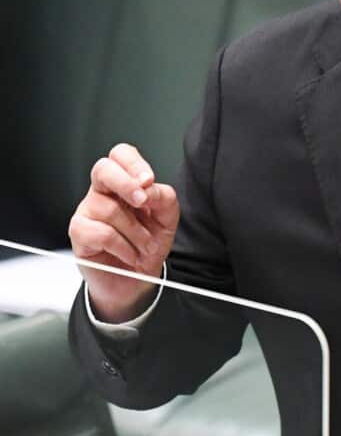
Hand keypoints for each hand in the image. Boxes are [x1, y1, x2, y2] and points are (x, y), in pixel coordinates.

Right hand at [68, 143, 179, 322]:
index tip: (148, 180)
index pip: (121, 155)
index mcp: (124, 184)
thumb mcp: (167, 220)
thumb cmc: (148, 245)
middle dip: (126, 184)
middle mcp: (102, 193)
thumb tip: (148, 188)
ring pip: (109, 208)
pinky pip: (102, 233)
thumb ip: (163, 198)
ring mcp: (87, 212)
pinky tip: (130, 254)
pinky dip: (123, 246)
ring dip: (136, 231)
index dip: (133, 163)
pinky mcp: (79, 233)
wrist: (137, 279)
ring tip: (146, 245)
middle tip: (143, 203)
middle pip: (103, 169)